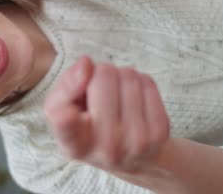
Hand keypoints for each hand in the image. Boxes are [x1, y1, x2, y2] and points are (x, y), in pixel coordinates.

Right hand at [44, 56, 170, 172]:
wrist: (132, 159)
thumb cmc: (88, 129)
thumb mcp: (63, 113)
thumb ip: (65, 86)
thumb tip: (86, 64)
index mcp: (74, 146)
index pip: (67, 127)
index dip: (67, 116)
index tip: (67, 113)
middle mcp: (106, 148)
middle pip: (103, 78)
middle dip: (98, 74)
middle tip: (97, 93)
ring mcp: (136, 141)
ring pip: (127, 75)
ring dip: (119, 77)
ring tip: (115, 97)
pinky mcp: (159, 132)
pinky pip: (147, 82)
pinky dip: (139, 82)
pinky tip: (132, 100)